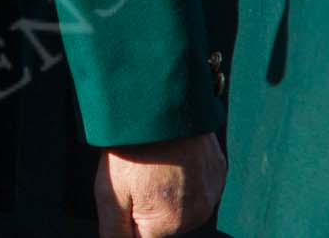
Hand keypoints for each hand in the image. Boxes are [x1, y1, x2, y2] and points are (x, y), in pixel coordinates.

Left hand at [95, 133, 225, 237]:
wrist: (160, 104)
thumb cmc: (132, 147)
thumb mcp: (110, 193)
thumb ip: (114, 231)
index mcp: (168, 225)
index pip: (141, 236)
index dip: (127, 214)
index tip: (125, 189)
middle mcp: (196, 215)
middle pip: (163, 222)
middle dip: (147, 203)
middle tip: (136, 172)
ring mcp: (211, 192)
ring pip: (182, 203)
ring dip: (167, 191)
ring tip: (153, 162)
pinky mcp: (218, 171)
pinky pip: (199, 182)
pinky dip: (185, 174)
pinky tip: (171, 156)